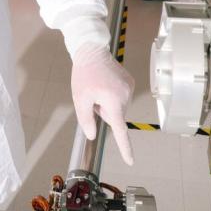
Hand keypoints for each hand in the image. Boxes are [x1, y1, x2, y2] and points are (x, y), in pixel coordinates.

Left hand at [70, 44, 134, 165]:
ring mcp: (130, 88)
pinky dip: (113, 95)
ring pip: (118, 107)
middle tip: (93, 96)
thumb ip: (86, 119)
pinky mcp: (130, 82)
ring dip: (108, 103)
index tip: (130, 160)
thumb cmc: (84, 74)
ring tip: (99, 87)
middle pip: (115, 117)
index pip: (119, 130)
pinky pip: (122, 97)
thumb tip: (93, 134)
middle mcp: (125, 95)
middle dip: (104, 112)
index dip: (125, 148)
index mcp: (113, 101)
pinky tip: (105, 83)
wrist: (92, 50)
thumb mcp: (80, 98)